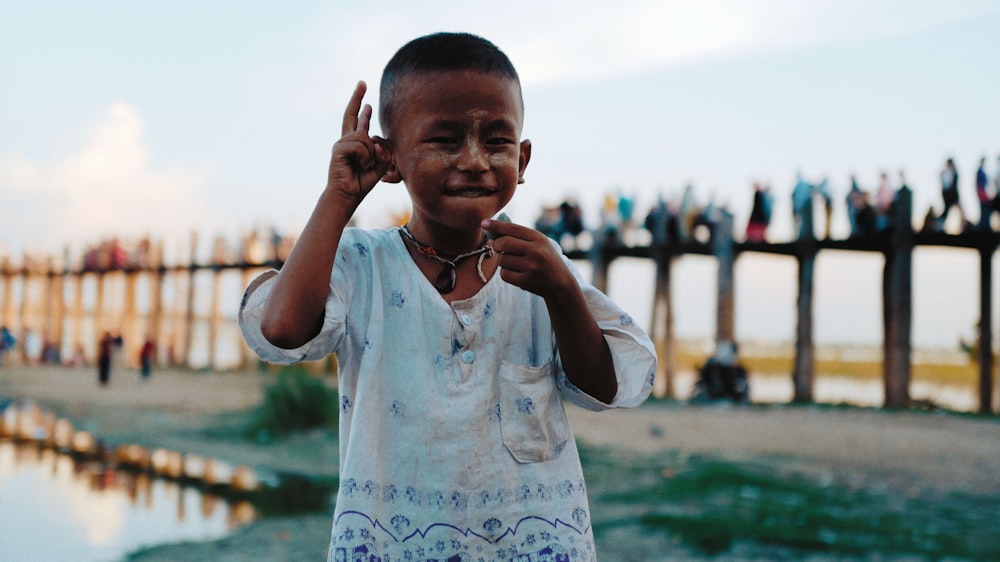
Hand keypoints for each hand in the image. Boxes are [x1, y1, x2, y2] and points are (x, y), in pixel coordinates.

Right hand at [327, 81, 390, 204]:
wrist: (348, 195)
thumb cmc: (361, 182)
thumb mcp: (379, 167)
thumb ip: (382, 153)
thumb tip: (377, 140)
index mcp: (355, 144)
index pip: (358, 122)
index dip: (362, 110)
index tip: (366, 101)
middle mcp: (346, 141)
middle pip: (350, 114)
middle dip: (357, 98)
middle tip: (362, 83)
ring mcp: (341, 144)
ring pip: (363, 136)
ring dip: (370, 152)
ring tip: (366, 165)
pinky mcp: (338, 150)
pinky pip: (360, 146)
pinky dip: (366, 157)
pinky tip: (362, 165)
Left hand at [482, 218, 573, 297]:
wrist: (561, 284)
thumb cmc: (546, 260)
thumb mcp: (539, 243)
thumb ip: (519, 235)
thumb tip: (492, 228)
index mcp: (539, 238)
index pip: (513, 228)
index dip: (496, 225)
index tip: (484, 223)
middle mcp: (536, 251)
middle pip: (503, 243)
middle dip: (497, 245)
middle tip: (500, 248)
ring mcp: (531, 267)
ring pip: (501, 259)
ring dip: (503, 260)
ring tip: (514, 263)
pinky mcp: (526, 281)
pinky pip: (504, 274)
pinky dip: (506, 273)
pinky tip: (516, 273)